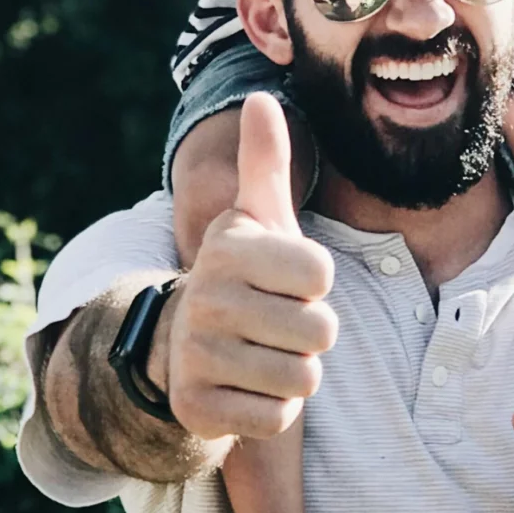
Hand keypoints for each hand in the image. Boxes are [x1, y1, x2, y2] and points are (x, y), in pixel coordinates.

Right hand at [166, 93, 337, 439]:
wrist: (192, 340)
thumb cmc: (248, 272)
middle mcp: (205, 297)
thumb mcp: (259, 214)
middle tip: (277, 320)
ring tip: (265, 349)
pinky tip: (248, 384)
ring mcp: (196, 355)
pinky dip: (275, 407)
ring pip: (304, 376)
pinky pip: (279, 417)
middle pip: (320, 330)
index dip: (316, 280)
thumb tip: (261, 95)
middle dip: (312, 330)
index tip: (287, 277)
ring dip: (296, 369)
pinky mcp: (197, 409)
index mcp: (229, 247)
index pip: (321, 272)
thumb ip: (267, 159)